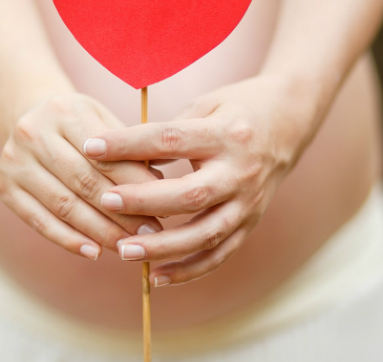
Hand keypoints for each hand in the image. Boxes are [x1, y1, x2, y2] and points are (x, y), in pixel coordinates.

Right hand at [0, 93, 163, 259]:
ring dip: (100, 231)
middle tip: (151, 235)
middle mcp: (33, 134)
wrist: (27, 118)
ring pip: (64, 206)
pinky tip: (94, 252)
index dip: (135, 185)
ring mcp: (14, 162)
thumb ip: (129, 151)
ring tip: (128, 247)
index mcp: (64, 112)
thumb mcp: (104, 122)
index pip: (105, 156)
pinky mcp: (5, 188)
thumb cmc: (80, 125)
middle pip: (85, 182)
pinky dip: (69, 240)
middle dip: (122, 213)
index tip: (164, 207)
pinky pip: (40, 221)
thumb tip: (161, 189)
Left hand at [83, 75, 318, 284]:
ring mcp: (248, 202)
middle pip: (190, 194)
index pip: (171, 139)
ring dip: (163, 247)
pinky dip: (189, 270)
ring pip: (205, 233)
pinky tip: (155, 277)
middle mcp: (241, 172)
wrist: (291, 121)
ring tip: (122, 250)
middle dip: (144, 200)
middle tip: (104, 201)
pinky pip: (220, 254)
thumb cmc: (237, 108)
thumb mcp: (206, 105)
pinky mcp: (250, 222)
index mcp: (227, 134)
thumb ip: (168, 130)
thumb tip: (120, 156)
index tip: (91, 147)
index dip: (129, 144)